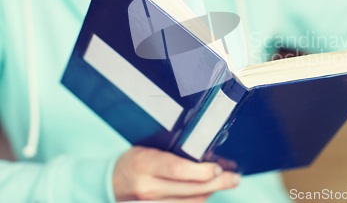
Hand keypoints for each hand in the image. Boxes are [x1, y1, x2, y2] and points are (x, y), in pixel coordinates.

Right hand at [113, 147, 239, 201]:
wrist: (110, 183)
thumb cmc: (134, 161)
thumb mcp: (150, 149)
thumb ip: (174, 155)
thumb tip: (207, 157)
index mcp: (146, 164)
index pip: (179, 169)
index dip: (203, 171)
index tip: (218, 167)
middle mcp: (148, 188)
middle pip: (192, 190)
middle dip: (218, 183)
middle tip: (234, 177)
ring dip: (212, 193)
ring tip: (225, 182)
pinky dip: (198, 202)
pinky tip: (207, 193)